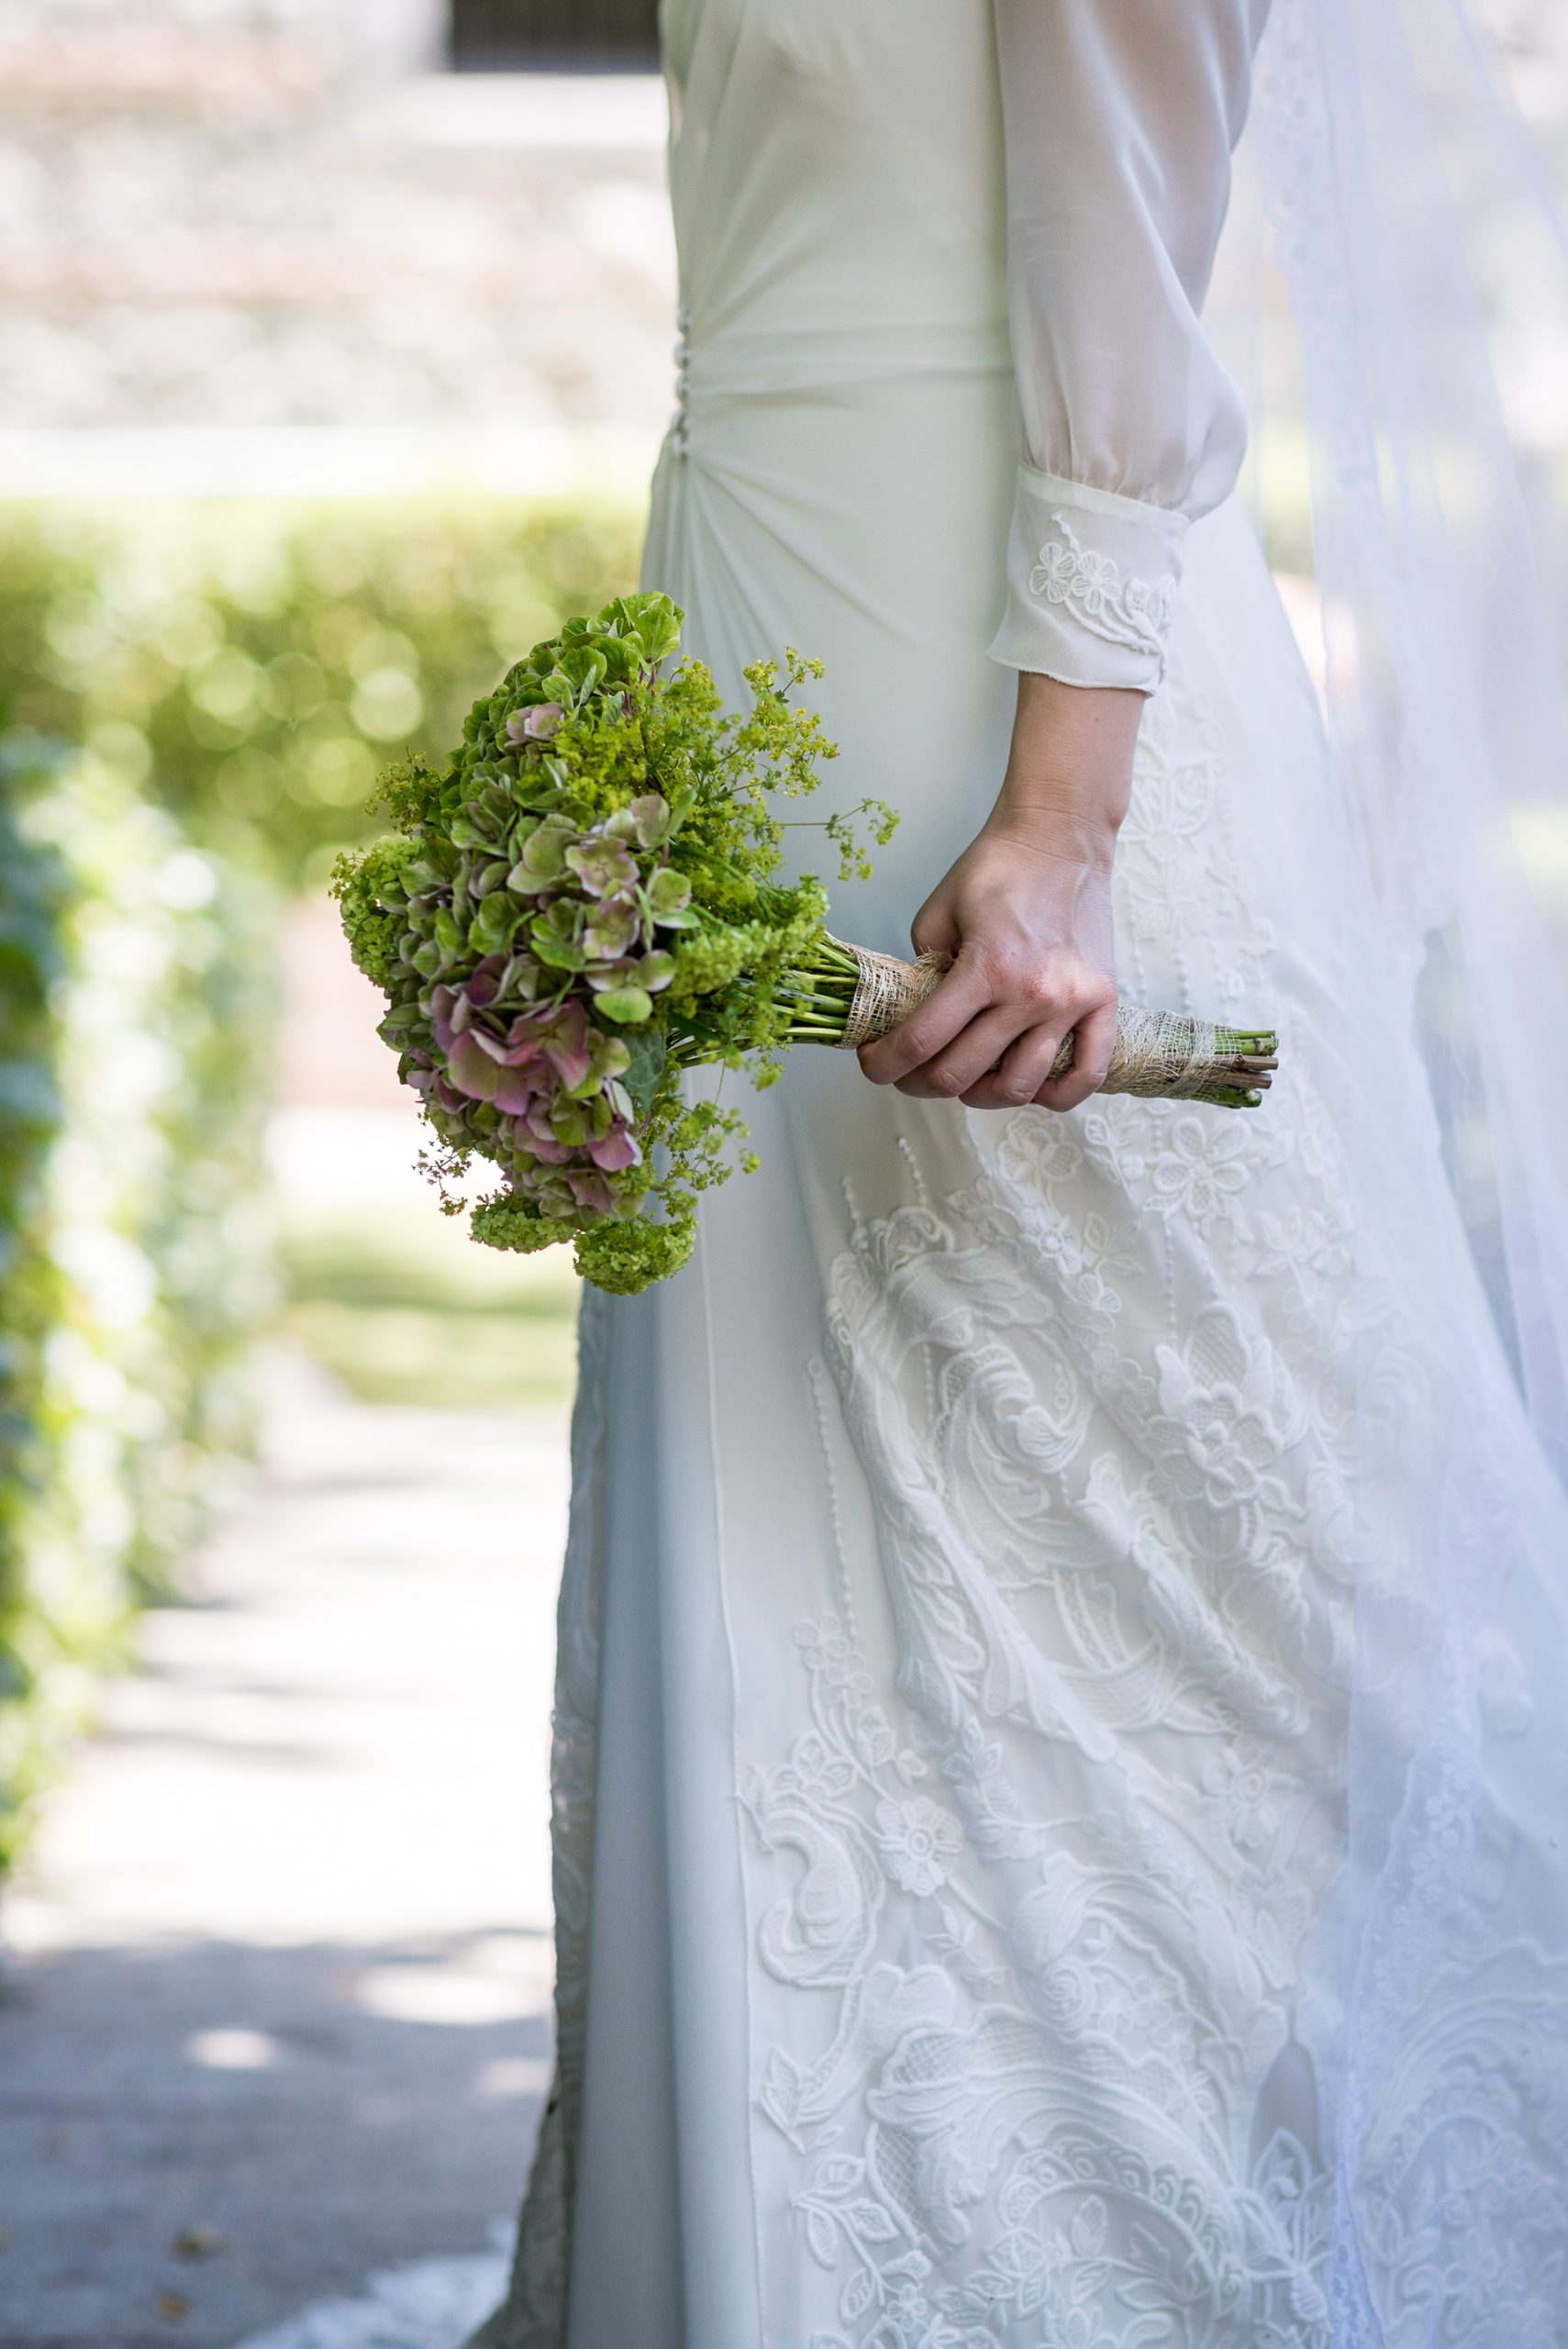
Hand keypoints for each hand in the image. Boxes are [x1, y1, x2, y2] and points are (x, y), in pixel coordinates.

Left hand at [857, 673, 1139, 1112]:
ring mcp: (1071, 1002)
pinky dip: (1056, 1096)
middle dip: (918, 1082)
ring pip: (1018, 1087)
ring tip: (964, 1079)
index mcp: (985, 967)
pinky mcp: (1103, 1001)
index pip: (920, 1042)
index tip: (872, 1063)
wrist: (1059, 836)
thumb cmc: (994, 870)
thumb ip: (923, 974)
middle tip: (907, 1073)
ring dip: (978, 1095)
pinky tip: (1029, 1089)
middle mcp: (1032, 993)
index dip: (884, 1063)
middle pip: (961, 1074)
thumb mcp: (936, 916)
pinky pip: (1086, 1074)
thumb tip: (911, 1021)